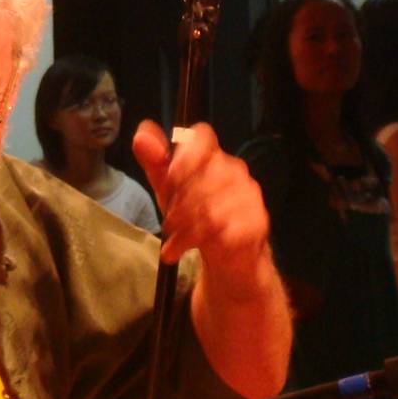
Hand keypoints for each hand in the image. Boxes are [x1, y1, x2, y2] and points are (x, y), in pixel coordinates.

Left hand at [134, 119, 290, 397]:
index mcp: (215, 160)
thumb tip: (141, 132)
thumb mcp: (170, 193)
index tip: (168, 180)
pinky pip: (221, 227)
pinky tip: (180, 251)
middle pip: (201, 172)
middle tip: (167, 222)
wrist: (231, 266)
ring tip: (172, 239)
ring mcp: (250, 198)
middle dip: (177, 200)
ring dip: (183, 225)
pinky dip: (194, 242)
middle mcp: (236, 173)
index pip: (201, 136)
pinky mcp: (256, 224)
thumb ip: (156, 163)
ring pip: (210, 201)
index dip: (182, 155)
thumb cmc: (198, 222)